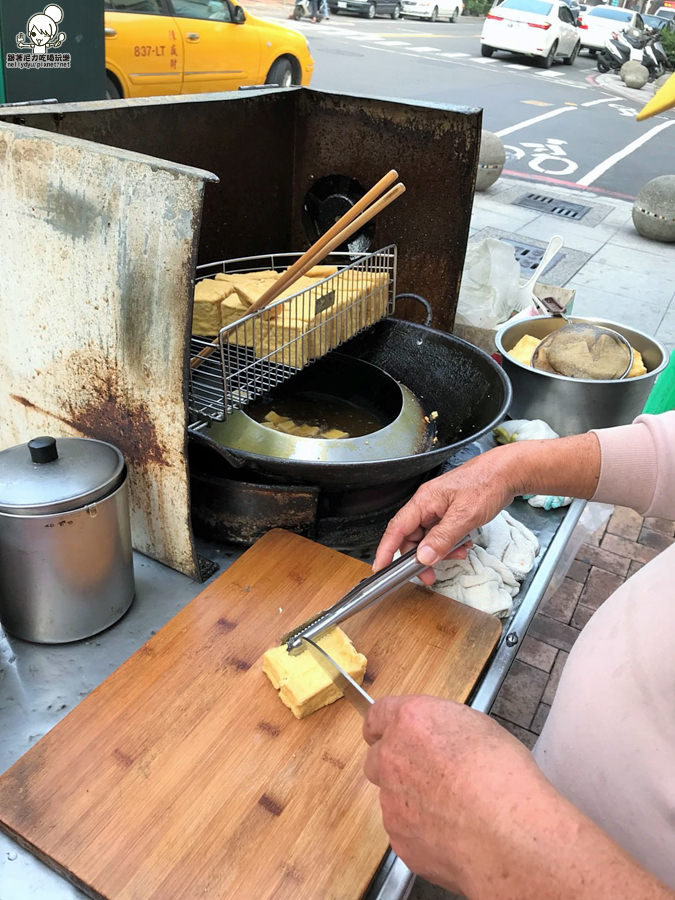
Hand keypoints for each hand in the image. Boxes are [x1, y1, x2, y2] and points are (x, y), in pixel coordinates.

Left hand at [363, 695, 538, 894]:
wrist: (510, 835)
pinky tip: (455, 834)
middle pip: (378, 758)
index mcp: (410, 721)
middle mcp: (392, 758)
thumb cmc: (505, 778)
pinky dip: (423, 833)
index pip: (377, 716)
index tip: (389, 733)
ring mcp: (392, 801)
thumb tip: (438, 737)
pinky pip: (406, 832)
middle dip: (397, 766)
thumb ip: (442, 727)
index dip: (384, 726)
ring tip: (456, 810)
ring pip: (393, 798)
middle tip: (430, 775)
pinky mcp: (399, 839)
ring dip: (413, 801)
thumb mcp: (479, 727)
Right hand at [374, 447, 516, 583]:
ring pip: (428, 538)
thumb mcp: (464, 516)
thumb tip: (423, 556)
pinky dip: (450, 544)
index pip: (396, 528)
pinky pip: (441, 534)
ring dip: (440, 551)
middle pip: (412, 537)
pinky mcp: (450, 513)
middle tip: (429, 575)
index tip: (380, 568)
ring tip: (457, 554)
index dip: (386, 549)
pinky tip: (463, 545)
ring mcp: (438, 509)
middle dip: (420, 558)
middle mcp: (427, 504)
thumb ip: (442, 539)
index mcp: (424, 501)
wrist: (507, 472)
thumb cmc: (486, 484)